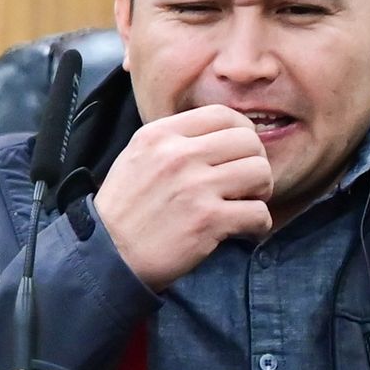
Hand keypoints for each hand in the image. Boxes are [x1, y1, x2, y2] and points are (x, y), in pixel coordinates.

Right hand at [92, 104, 273, 288]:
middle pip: (248, 141)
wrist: (109, 255)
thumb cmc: (126, 209)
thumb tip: (222, 136)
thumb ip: (173, 141)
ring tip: (244, 205)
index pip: (222, 115)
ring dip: (260, 193)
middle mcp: (177, 155)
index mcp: (159, 135)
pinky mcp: (207, 220)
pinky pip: (259, 213)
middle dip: (255, 163)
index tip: (239, 153)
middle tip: (246, 184)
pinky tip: (243, 230)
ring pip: (260, 173)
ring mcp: (194, 187)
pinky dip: (257, 225)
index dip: (241, 133)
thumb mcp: (137, 158)